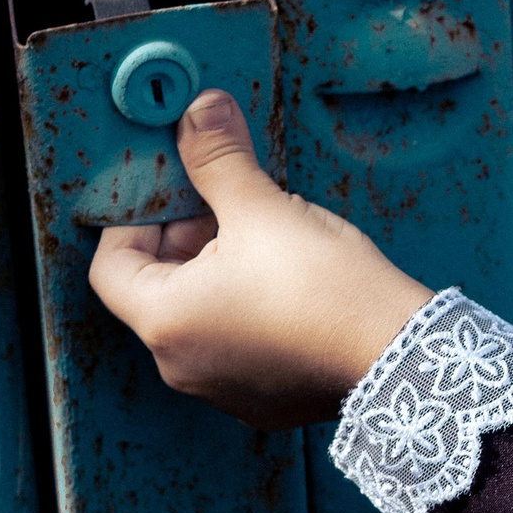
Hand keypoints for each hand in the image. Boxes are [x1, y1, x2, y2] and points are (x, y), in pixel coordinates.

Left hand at [89, 89, 433, 429]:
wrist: (401, 353)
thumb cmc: (326, 287)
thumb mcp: (264, 209)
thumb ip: (219, 158)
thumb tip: (198, 110)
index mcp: (165, 321)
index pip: (111, 265)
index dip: (135, 220)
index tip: (174, 194)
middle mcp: (181, 366)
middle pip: (157, 291)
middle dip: (186, 242)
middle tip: (229, 208)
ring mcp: (223, 390)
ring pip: (199, 319)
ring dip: (218, 276)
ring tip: (268, 245)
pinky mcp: (263, 401)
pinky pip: (237, 348)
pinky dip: (249, 314)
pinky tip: (290, 288)